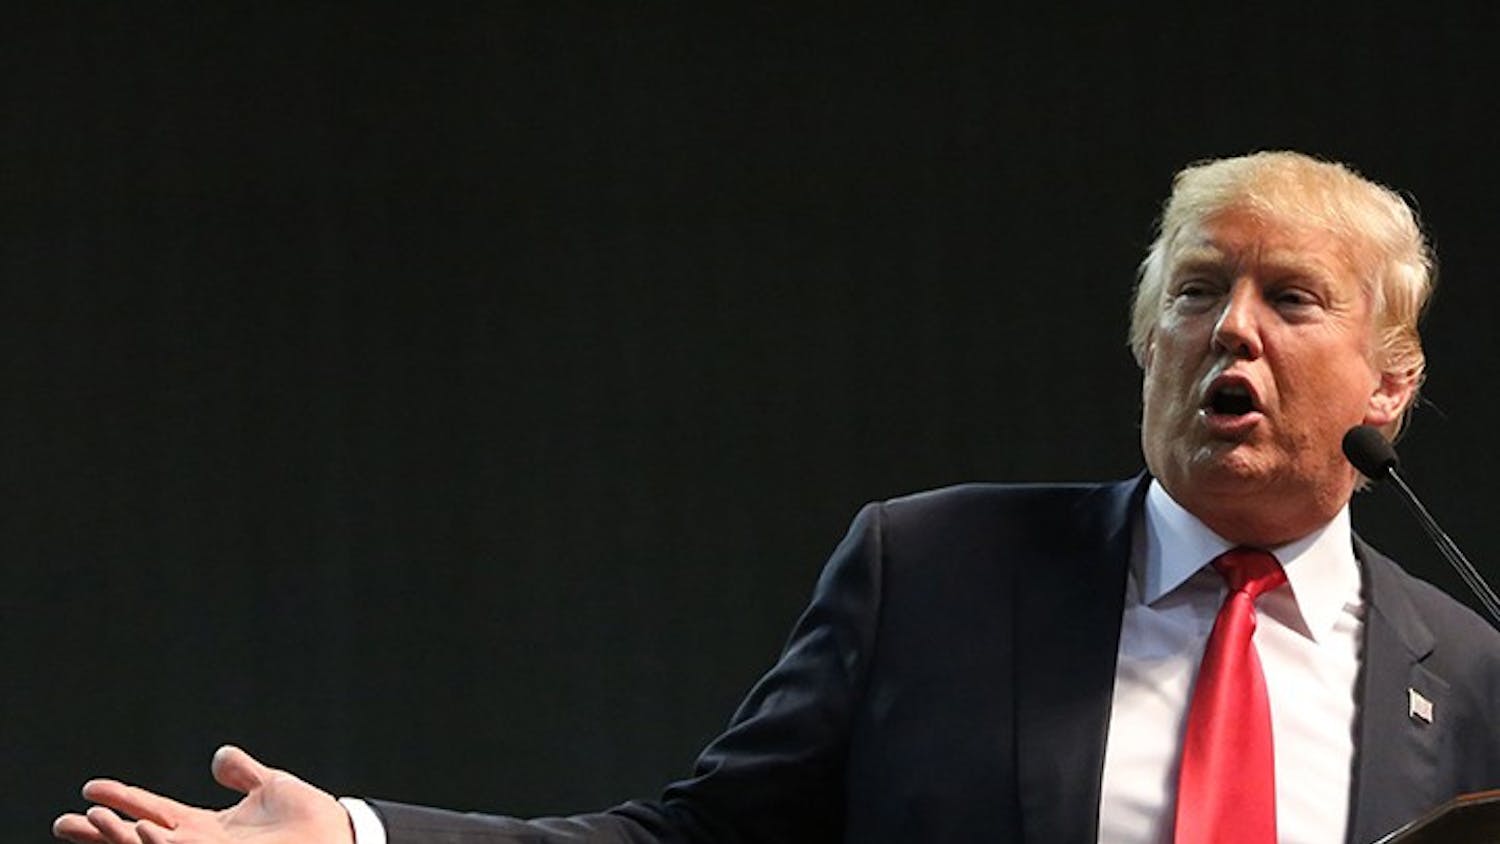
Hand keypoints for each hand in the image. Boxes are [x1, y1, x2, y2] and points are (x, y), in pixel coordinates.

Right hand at [53, 745, 353, 843]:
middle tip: (64, 821)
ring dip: (119, 837)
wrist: (339, 834)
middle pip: (139, 837)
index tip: (91, 787)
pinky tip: (138, 829)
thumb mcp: (270, 786)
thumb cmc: (309, 817)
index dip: (123, 800)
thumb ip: (243, 772)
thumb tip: (219, 757)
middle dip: (101, 831)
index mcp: (206, 828)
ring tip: (91, 821)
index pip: (154, 812)